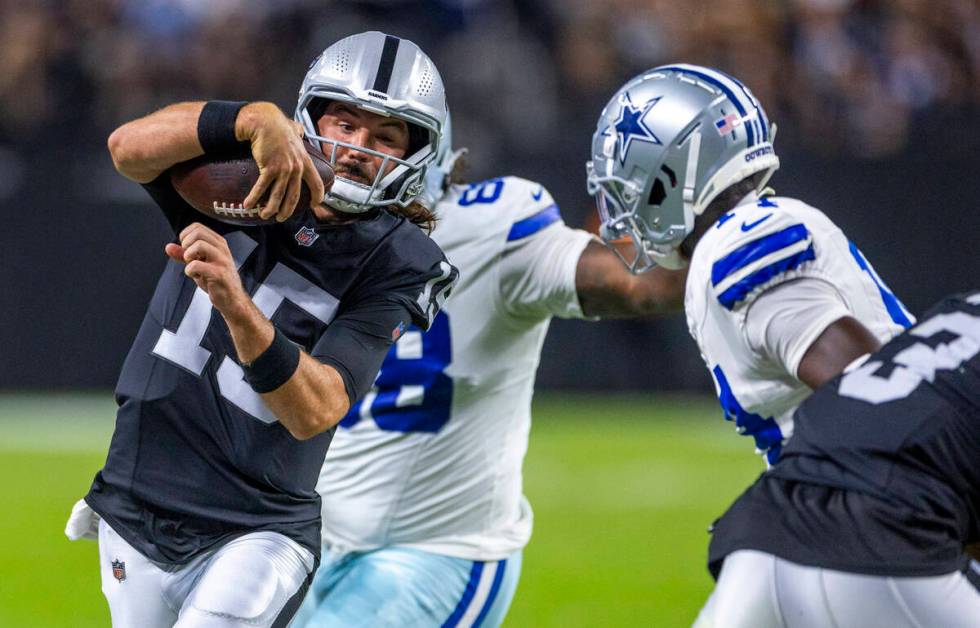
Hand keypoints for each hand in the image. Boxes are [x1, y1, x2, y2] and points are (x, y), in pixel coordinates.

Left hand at [165, 223, 247, 314]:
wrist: (232, 299)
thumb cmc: (216, 280)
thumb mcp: (198, 264)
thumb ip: (184, 255)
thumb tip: (168, 247)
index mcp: (218, 243)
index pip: (197, 227)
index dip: (185, 236)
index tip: (185, 248)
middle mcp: (222, 248)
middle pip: (197, 232)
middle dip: (186, 244)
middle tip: (188, 257)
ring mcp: (222, 260)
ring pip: (199, 245)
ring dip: (188, 256)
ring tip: (192, 265)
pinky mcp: (219, 273)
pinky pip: (196, 265)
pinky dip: (189, 270)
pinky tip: (195, 275)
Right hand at [236, 102, 325, 221]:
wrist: (265, 121)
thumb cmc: (278, 125)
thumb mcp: (294, 129)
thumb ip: (299, 132)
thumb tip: (300, 130)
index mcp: (304, 161)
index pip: (316, 183)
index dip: (317, 195)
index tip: (315, 204)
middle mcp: (296, 168)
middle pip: (294, 196)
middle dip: (287, 210)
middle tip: (281, 218)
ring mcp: (284, 169)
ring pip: (278, 196)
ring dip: (270, 208)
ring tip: (265, 215)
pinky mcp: (269, 168)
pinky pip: (261, 188)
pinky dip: (254, 197)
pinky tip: (248, 204)